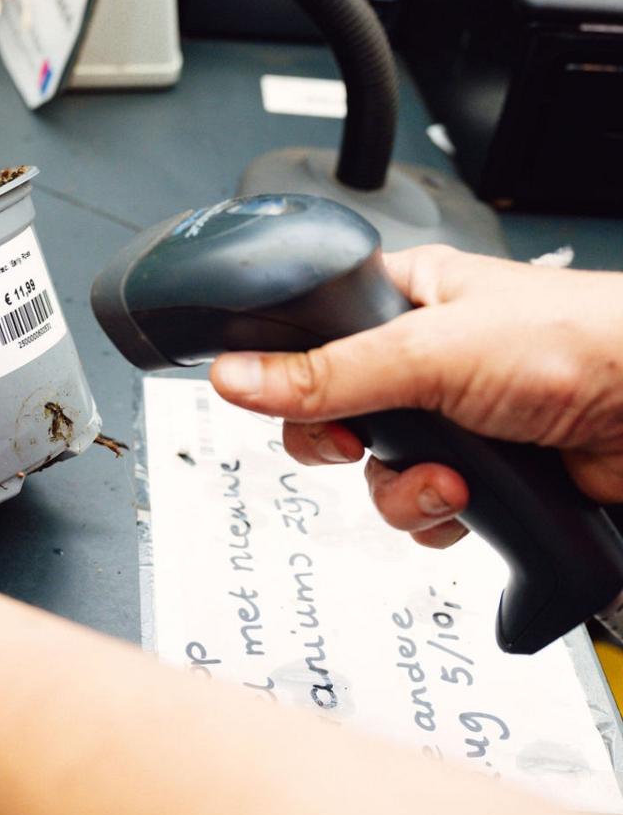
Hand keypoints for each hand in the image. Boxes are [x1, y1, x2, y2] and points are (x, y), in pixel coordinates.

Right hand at [209, 246, 622, 547]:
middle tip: (361, 443)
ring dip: (403, 487)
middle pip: (333, 413)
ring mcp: (450, 418)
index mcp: (404, 300)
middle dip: (347, 444)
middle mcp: (422, 358)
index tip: (292, 403)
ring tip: (449, 477)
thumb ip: (324, 374)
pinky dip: (437, 514)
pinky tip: (472, 499)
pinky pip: (418, 507)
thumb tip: (235, 376)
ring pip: (373, 470)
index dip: (291, 375)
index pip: (312, 336)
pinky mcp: (479, 472)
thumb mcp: (427, 353)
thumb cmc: (578, 342)